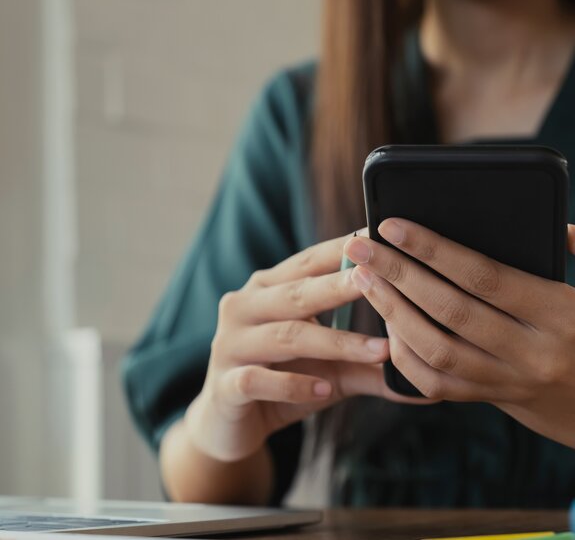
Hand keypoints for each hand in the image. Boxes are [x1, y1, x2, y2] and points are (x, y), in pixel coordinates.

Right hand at [185, 233, 431, 463]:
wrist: (231, 424)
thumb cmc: (284, 381)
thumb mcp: (330, 369)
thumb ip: (368, 363)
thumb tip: (425, 373)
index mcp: (267, 289)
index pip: (308, 262)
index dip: (343, 250)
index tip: (382, 240)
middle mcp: (244, 307)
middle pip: (297, 294)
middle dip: (341, 286)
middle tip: (383, 279)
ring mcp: (230, 344)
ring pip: (286, 336)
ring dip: (335, 343)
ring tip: (378, 350)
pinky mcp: (224, 384)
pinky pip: (258, 380)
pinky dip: (293, 385)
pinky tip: (325, 391)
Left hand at [344, 219, 574, 447]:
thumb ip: (573, 253)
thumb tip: (550, 223)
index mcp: (560, 313)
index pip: (483, 276)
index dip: (432, 249)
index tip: (392, 226)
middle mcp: (531, 351)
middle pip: (448, 309)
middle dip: (397, 274)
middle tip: (360, 248)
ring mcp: (507, 381)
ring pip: (435, 348)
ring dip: (392, 311)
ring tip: (363, 278)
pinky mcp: (488, 399)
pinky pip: (434, 382)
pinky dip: (404, 353)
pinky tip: (386, 324)